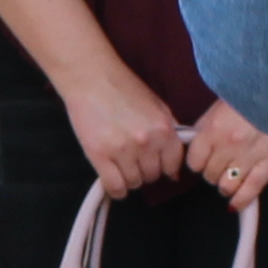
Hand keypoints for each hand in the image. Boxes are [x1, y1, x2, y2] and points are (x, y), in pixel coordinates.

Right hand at [63, 74, 191, 201]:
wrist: (92, 78)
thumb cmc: (124, 88)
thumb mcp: (157, 106)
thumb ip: (170, 132)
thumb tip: (175, 167)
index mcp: (164, 129)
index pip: (172, 165)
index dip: (163, 167)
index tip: (154, 163)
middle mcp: (147, 143)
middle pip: (152, 176)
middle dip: (144, 170)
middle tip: (133, 159)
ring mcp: (123, 150)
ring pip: (134, 183)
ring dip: (128, 177)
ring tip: (120, 163)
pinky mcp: (100, 156)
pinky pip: (115, 187)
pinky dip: (116, 189)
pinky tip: (112, 179)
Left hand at [189, 100, 267, 210]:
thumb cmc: (253, 89)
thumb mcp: (222, 101)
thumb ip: (208, 123)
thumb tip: (198, 139)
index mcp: (212, 130)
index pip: (194, 160)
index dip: (198, 161)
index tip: (204, 159)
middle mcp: (226, 148)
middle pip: (209, 175)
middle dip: (212, 172)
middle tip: (221, 165)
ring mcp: (247, 159)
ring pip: (226, 186)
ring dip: (225, 186)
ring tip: (230, 180)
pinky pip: (250, 191)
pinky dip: (241, 201)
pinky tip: (236, 204)